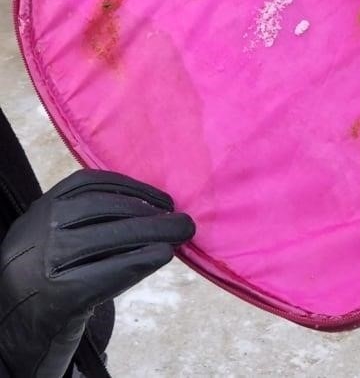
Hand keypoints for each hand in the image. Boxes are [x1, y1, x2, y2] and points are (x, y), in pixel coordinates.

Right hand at [0, 170, 193, 377]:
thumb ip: (87, 219)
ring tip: (180, 234)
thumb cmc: (49, 281)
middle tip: (183, 220)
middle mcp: (37, 230)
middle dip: (149, 211)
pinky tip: (162, 256)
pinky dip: (141, 260)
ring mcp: (44, 262)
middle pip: (103, 209)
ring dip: (154, 232)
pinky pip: (108, 272)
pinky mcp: (58, 295)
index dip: (131, 187)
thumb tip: (154, 207)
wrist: (15, 335)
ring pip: (109, 237)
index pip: (88, 184)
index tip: (162, 198)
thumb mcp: (55, 238)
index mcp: (39, 210)